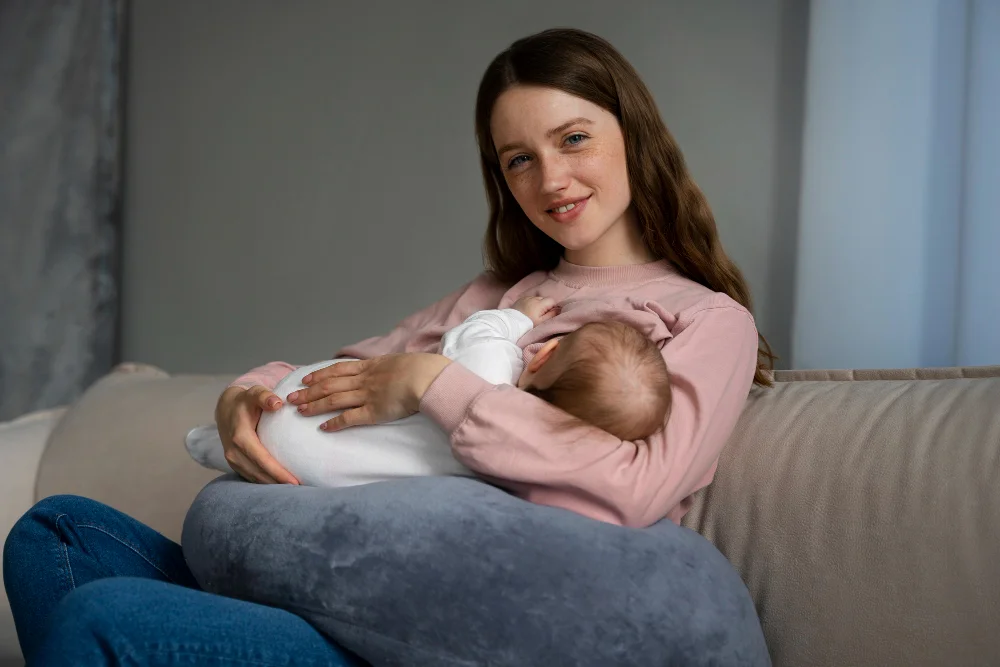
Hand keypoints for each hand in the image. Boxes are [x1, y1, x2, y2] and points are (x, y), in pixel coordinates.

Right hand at [214, 385, 299, 484]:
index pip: (261, 459)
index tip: (294, 481)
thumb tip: (277, 403)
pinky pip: (251, 477)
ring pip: (254, 478)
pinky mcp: (235, 464)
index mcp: (240, 437)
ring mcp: (232, 460)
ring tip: (293, 491)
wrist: (225, 408)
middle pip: (258, 473)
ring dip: (272, 486)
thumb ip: (265, 396)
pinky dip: (265, 483)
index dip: (277, 472)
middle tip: (301, 490)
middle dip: (278, 484)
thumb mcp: (254, 393)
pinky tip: (281, 486)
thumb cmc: (245, 400)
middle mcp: (233, 452)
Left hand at [287, 353, 451, 431]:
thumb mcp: (399, 361)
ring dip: (314, 406)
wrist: (426, 378)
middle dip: (308, 391)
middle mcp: (363, 380)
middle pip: (329, 385)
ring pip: (333, 400)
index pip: (337, 370)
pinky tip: (323, 427)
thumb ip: (388, 367)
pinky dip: (335, 423)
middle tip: (291, 397)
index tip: (305, 378)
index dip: (320, 374)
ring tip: (299, 411)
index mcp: (369, 366)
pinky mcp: (373, 412)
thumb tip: (386, 368)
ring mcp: (366, 396)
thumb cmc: (420, 369)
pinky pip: (349, 418)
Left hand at [512, 295, 559, 325]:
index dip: (552, 307)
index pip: (552, 300)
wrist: (511, 323)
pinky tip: (527, 311)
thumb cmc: (528, 324)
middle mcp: (533, 298)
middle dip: (544, 305)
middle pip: (544, 299)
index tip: (548, 314)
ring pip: (536, 299)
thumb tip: (559, 309)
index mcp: (540, 303)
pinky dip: (530, 304)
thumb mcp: (542, 322)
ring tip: (532, 313)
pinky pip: (529, 299)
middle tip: (540, 315)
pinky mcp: (520, 299)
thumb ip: (552, 315)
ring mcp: (526, 298)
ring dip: (537, 304)